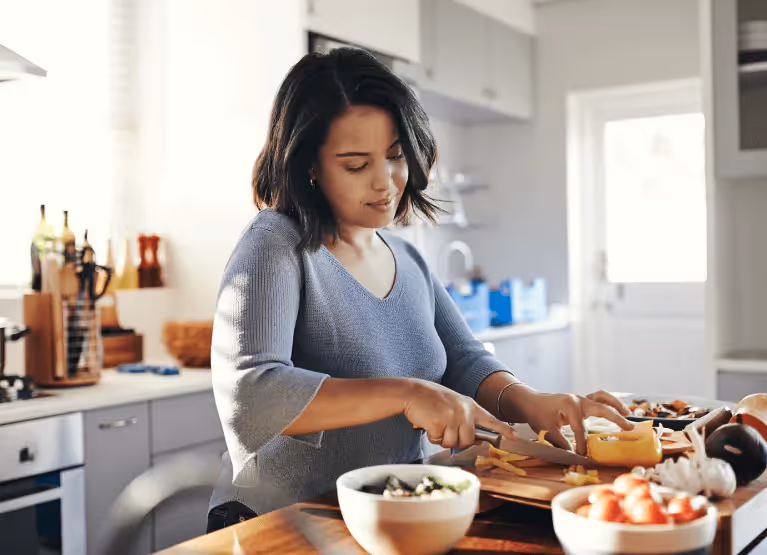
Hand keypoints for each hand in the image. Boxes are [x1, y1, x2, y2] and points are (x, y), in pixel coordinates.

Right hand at [403, 379, 516, 449]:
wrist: (413, 392)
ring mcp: (452, 417)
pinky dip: (432, 436)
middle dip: (456, 441)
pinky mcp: (439, 423)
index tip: (516, 437)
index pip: (490, 420)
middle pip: (468, 440)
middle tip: (445, 430)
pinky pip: (438, 440)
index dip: (503, 430)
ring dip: (442, 439)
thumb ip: (466, 420)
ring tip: (436, 424)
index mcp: (469, 406)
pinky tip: (428, 424)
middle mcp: (464, 411)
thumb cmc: (432, 400)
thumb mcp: (454, 405)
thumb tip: (477, 439)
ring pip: (453, 443)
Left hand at [501, 386, 632, 454]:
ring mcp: (580, 398)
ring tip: (628, 414)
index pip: (581, 429)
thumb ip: (561, 442)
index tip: (582, 456)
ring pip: (602, 398)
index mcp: (569, 405)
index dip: (582, 444)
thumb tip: (574, 455)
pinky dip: (609, 403)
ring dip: (616, 405)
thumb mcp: (546, 430)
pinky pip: (598, 399)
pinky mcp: (580, 401)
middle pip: (601, 409)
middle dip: (616, 419)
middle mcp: (578, 399)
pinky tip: (618, 410)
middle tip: (629, 429)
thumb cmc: (536, 414)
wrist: (529, 401)